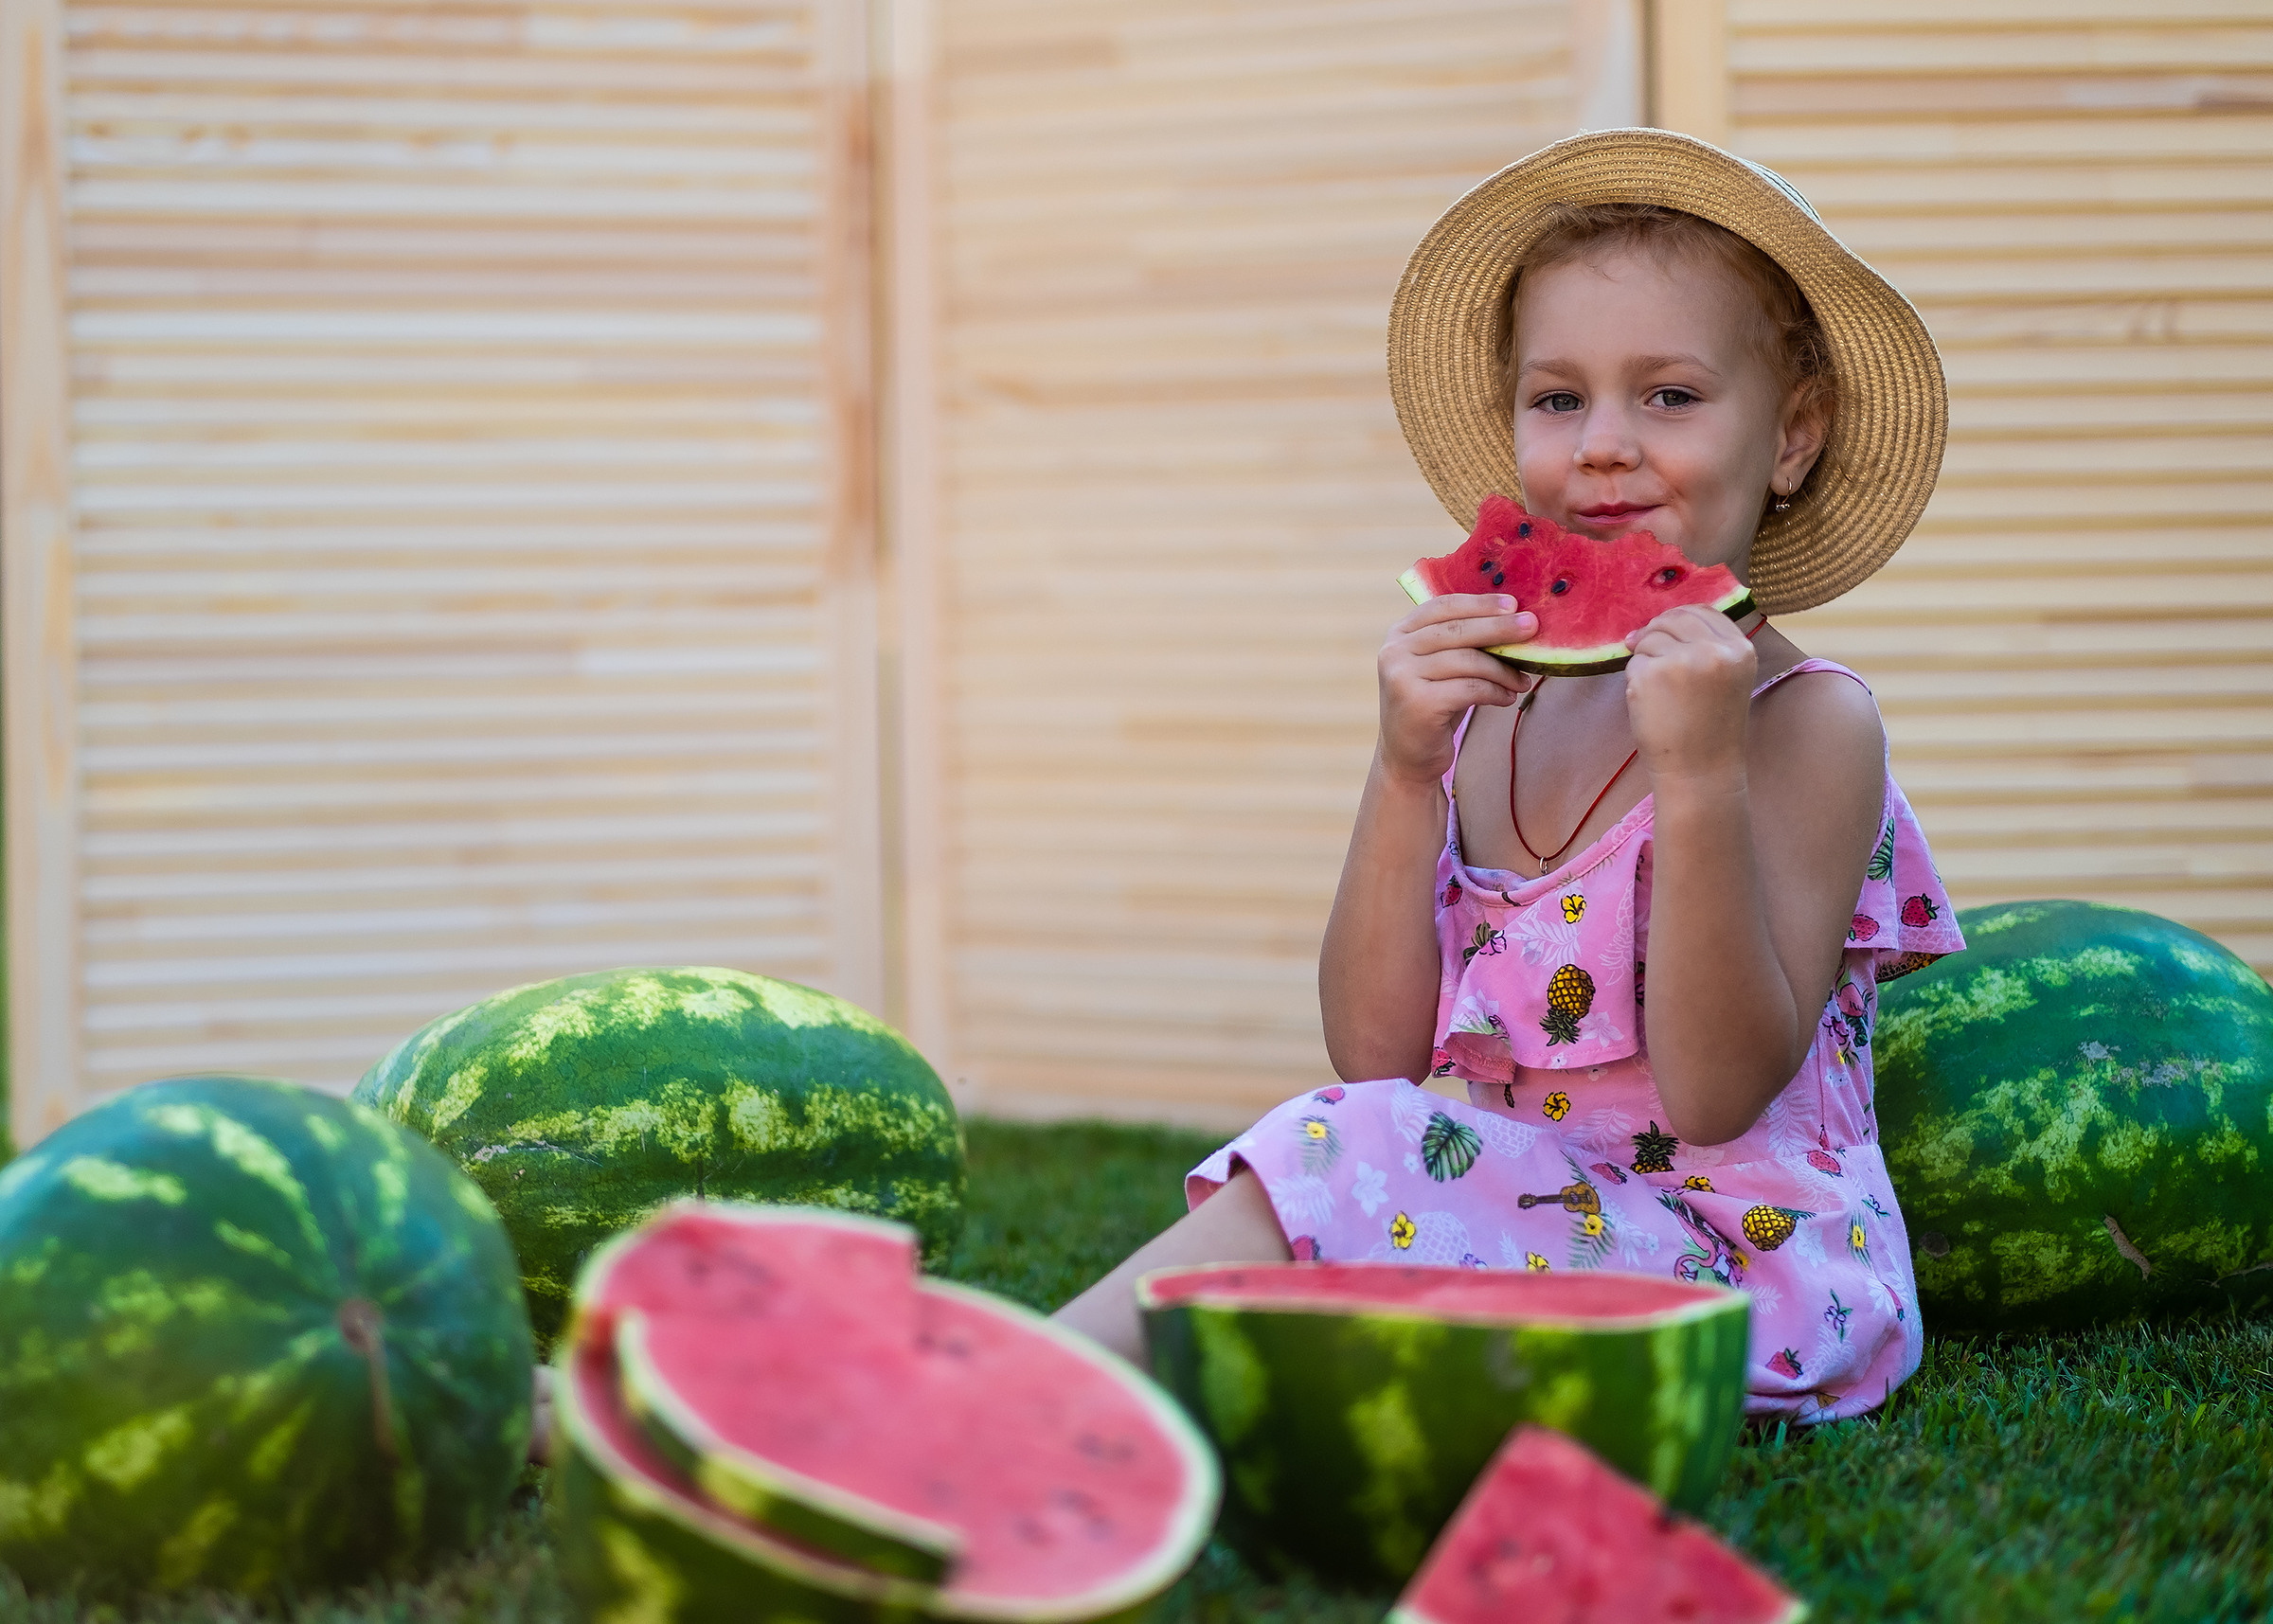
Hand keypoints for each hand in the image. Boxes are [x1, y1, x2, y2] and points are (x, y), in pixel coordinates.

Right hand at [1377, 594, 1536, 788]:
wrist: (1408, 758)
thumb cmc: (1433, 706)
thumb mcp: (1440, 668)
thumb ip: (1460, 642)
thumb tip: (1513, 618)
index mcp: (1399, 634)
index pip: (1443, 607)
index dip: (1480, 603)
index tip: (1513, 604)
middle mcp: (1394, 652)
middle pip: (1458, 630)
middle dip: (1500, 627)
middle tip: (1532, 626)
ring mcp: (1402, 677)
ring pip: (1468, 661)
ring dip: (1503, 669)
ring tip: (1523, 680)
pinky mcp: (1418, 704)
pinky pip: (1471, 689)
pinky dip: (1496, 692)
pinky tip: (1508, 698)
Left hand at [1625, 605, 1756, 787]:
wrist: (1700, 770)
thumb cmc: (1710, 728)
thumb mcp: (1726, 679)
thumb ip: (1706, 647)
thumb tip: (1658, 623)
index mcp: (1740, 649)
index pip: (1703, 611)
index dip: (1679, 619)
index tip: (1668, 635)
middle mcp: (1715, 650)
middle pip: (1672, 618)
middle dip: (1656, 635)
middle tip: (1655, 663)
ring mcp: (1682, 660)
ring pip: (1649, 638)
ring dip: (1646, 660)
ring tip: (1661, 692)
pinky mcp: (1652, 674)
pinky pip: (1634, 663)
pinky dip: (1635, 680)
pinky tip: (1650, 703)